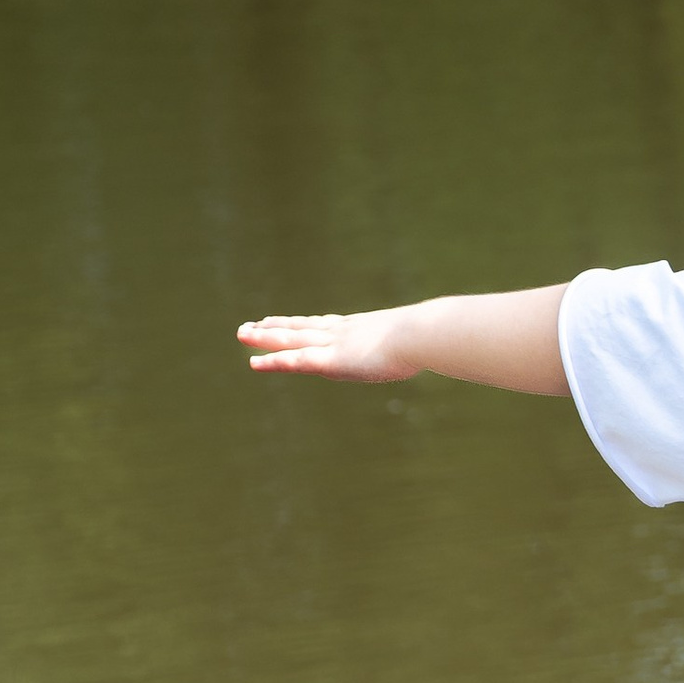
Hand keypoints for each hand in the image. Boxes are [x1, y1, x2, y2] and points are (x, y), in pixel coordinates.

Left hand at [237, 307, 420, 383]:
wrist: (421, 335)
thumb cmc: (428, 338)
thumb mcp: (420, 340)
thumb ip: (418, 343)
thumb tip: (441, 343)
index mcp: (359, 327)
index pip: (323, 324)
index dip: (301, 323)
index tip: (283, 319)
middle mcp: (340, 332)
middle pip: (300, 327)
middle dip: (274, 327)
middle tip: (250, 325)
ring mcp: (333, 345)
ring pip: (291, 339)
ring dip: (265, 338)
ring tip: (242, 334)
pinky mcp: (330, 361)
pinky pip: (295, 361)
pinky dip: (275, 361)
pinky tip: (256, 363)